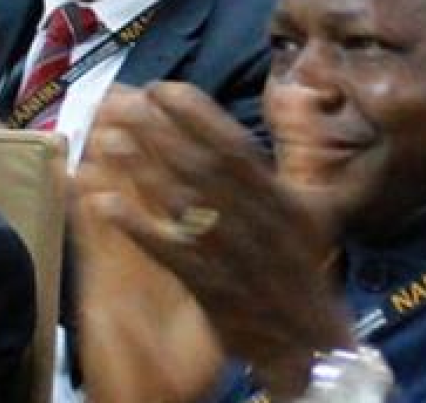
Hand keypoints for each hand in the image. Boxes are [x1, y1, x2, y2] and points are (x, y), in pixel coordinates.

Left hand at [81, 84, 351, 399]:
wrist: (307, 339)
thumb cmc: (304, 263)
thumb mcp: (320, 199)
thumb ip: (306, 143)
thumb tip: (302, 89)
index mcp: (282, 197)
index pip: (235, 144)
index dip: (196, 114)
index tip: (161, 88)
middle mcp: (257, 221)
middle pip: (201, 167)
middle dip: (160, 132)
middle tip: (122, 103)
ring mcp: (230, 254)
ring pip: (182, 204)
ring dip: (142, 170)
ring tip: (108, 139)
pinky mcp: (208, 287)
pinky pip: (168, 251)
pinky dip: (137, 226)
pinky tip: (105, 203)